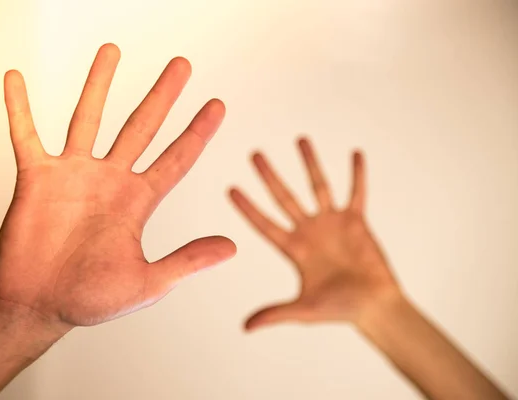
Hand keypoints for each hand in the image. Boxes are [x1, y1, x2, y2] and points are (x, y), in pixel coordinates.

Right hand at [0, 43, 235, 330]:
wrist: (39, 306)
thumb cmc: (91, 299)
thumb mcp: (148, 282)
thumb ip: (187, 260)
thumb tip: (233, 247)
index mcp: (138, 202)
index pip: (177, 158)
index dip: (198, 132)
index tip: (218, 105)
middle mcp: (110, 180)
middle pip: (142, 126)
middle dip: (163, 95)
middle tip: (182, 65)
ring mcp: (73, 174)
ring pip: (88, 117)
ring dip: (99, 84)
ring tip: (112, 50)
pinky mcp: (36, 178)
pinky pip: (26, 134)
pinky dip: (19, 107)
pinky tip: (15, 77)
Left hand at [229, 138, 397, 330]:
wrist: (373, 307)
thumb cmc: (339, 309)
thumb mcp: (304, 310)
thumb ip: (276, 313)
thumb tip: (245, 327)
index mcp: (294, 248)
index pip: (265, 223)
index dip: (248, 208)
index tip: (230, 189)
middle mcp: (309, 230)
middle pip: (284, 197)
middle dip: (269, 176)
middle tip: (254, 153)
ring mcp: (332, 223)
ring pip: (318, 186)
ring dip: (310, 163)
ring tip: (299, 139)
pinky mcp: (356, 221)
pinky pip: (357, 193)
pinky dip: (357, 174)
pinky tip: (355, 153)